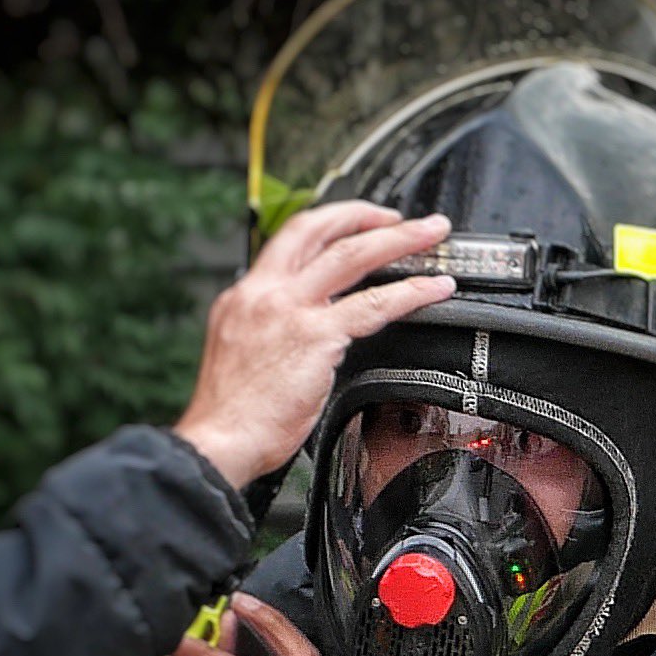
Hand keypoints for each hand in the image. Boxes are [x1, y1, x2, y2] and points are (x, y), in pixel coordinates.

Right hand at [174, 201, 455, 487]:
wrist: (221, 441)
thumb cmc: (232, 416)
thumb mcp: (244, 359)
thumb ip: (274, 336)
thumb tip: (309, 338)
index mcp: (243, 297)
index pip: (290, 242)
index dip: (329, 225)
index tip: (356, 225)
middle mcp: (263, 293)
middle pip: (319, 230)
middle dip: (365, 215)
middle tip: (401, 217)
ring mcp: (290, 310)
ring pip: (353, 256)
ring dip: (399, 240)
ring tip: (432, 234)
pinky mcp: (316, 336)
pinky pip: (374, 304)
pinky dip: (412, 292)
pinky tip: (434, 289)